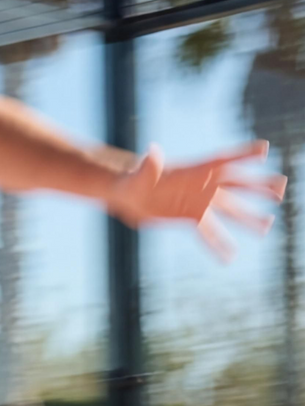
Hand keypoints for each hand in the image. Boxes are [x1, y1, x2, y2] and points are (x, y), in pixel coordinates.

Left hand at [106, 140, 286, 260]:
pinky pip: (209, 233)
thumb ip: (149, 165)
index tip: (265, 149)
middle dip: (258, 186)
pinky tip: (229, 257)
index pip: (223, 160)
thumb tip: (152, 151)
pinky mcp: (190, 218)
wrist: (125, 194)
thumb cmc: (131, 179)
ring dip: (248, 219)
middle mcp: (202, 186)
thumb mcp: (140, 174)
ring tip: (268, 226)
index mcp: (194, 171)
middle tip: (281, 188)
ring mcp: (198, 202)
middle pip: (236, 185)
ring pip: (230, 211)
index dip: (243, 154)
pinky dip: (218, 245)